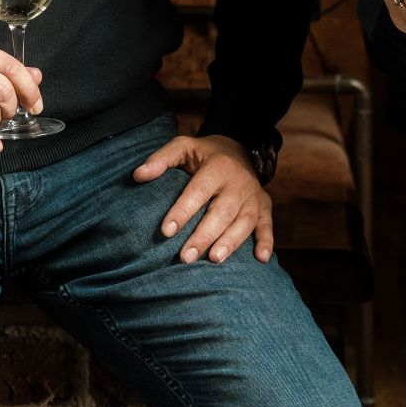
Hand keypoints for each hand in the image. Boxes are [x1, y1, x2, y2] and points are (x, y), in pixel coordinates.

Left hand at [132, 134, 274, 264]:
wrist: (238, 147)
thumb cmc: (203, 154)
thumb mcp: (183, 146)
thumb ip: (161, 160)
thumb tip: (138, 175)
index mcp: (218, 166)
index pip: (199, 191)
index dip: (183, 211)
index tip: (166, 231)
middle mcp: (239, 182)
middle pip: (222, 211)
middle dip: (204, 235)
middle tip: (185, 257)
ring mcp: (254, 196)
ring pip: (244, 222)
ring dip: (230, 242)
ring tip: (214, 260)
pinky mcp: (265, 206)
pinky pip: (268, 225)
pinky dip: (266, 241)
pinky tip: (262, 259)